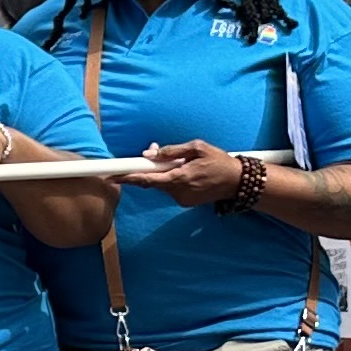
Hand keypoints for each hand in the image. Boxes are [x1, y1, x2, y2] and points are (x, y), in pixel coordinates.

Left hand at [134, 138, 252, 209]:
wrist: (238, 182)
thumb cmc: (219, 161)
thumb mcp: (198, 148)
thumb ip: (172, 151)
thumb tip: (149, 154)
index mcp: (180, 177)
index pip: (148, 180)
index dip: (129, 178)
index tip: (113, 177)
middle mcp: (178, 191)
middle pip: (152, 181)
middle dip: (149, 169)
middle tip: (153, 156)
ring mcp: (181, 199)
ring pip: (161, 185)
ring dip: (163, 174)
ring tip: (182, 164)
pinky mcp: (185, 202)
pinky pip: (170, 189)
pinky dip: (171, 180)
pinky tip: (186, 173)